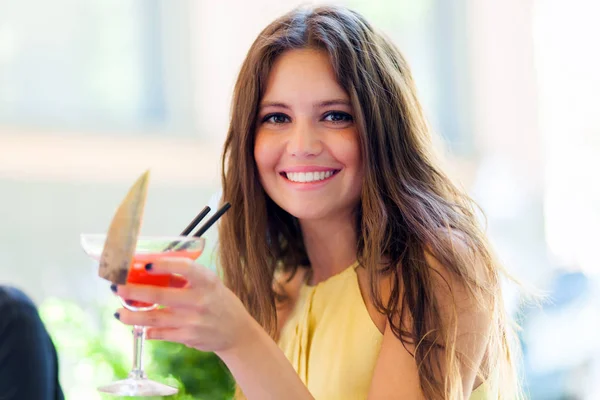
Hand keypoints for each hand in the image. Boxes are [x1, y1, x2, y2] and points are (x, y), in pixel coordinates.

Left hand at [113, 258, 253, 353]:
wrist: (236, 331)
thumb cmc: (218, 301)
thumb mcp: (208, 283)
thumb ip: (183, 277)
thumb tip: (148, 270)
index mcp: (206, 280)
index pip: (184, 267)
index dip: (163, 265)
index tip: (145, 264)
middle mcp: (200, 299)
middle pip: (159, 295)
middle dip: (133, 292)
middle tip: (117, 287)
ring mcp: (193, 320)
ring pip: (154, 317)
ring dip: (132, 315)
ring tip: (118, 313)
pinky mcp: (188, 336)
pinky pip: (161, 333)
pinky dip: (147, 330)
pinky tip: (139, 326)